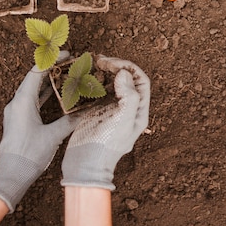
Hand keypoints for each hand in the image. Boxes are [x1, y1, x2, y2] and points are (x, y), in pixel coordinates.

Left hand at [0, 53, 79, 212]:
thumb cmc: (29, 155)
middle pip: (33, 78)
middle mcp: (16, 103)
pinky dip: (42, 95)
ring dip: (46, 82)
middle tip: (67, 62)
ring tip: (63, 75)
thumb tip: (85, 111)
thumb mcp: (53, 136)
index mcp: (22, 101)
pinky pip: (30, 100)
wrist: (12, 175)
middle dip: (50, 69)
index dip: (51, 61)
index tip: (65, 54)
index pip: (36, 72)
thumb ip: (69, 121)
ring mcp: (15, 111)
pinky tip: (54, 94)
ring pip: (32, 89)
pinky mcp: (17, 120)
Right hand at [61, 55, 150, 190]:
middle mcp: (127, 108)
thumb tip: (124, 73)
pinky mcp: (97, 111)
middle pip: (127, 79)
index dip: (129, 67)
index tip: (112, 63)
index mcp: (138, 111)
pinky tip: (87, 75)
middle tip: (101, 60)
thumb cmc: (106, 145)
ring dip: (106, 71)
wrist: (84, 164)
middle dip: (116, 66)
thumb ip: (128, 97)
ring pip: (113, 83)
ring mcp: (111, 109)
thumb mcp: (122, 122)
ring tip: (94, 63)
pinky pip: (100, 90)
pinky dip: (95, 79)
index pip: (141, 81)